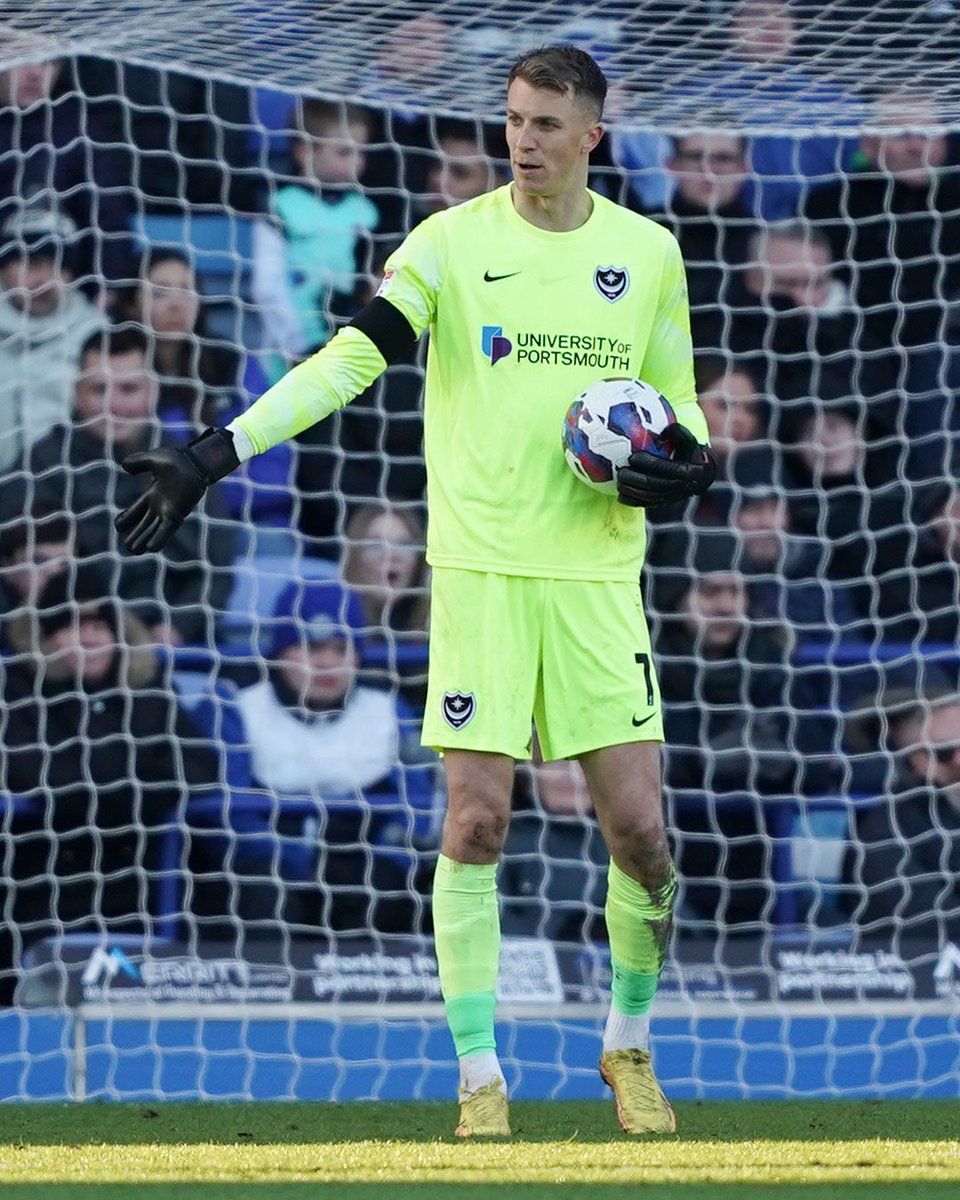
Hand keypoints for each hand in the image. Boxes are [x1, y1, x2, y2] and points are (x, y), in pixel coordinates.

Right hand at [114, 427, 238, 553]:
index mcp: (154, 494)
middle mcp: (161, 505)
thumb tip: (124, 466)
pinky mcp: (176, 514)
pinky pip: (166, 530)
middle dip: (136, 535)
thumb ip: (138, 461)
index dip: (127, 518)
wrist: (195, 462)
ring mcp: (169, 511)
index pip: (136, 510)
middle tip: (128, 546)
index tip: (118, 526)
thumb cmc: (179, 460)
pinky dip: (158, 538)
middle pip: (144, 524)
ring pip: (153, 530)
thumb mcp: (153, 459)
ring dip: (143, 540)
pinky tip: (150, 548)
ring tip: (134, 551)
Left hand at [617, 423, 716, 508]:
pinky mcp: (663, 504)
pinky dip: (632, 501)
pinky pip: (646, 504)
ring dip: (631, 491)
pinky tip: (620, 495)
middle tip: (621, 471)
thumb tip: (665, 429)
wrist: (700, 478)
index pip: (664, 467)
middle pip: (652, 484)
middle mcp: (677, 487)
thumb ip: (679, 433)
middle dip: (634, 478)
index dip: (648, 462)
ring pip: (647, 496)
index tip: (633, 457)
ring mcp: (670, 498)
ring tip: (619, 482)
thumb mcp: (690, 442)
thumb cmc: (691, 455)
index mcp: (685, 471)